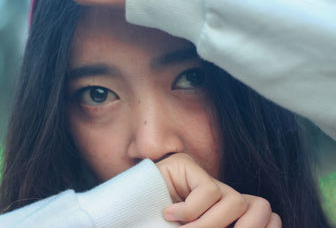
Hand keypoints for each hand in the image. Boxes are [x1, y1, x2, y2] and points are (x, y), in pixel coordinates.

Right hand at [157, 153, 281, 227]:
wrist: (125, 213)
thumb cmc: (156, 226)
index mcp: (222, 213)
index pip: (262, 214)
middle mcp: (217, 194)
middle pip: (258, 206)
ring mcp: (202, 178)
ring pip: (234, 202)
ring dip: (208, 225)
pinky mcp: (188, 165)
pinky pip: (208, 193)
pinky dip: (190, 211)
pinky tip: (168, 214)